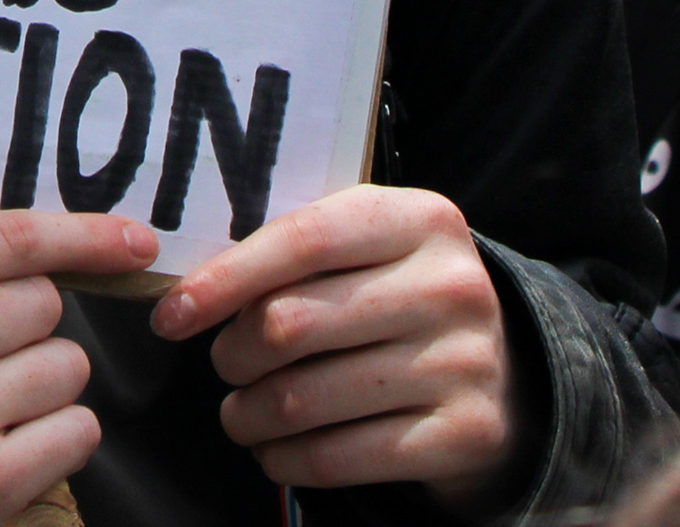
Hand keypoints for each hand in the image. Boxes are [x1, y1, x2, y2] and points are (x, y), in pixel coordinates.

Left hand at [150, 185, 515, 508]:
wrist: (507, 372)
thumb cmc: (402, 294)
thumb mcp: (370, 247)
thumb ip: (299, 248)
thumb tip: (191, 283)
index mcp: (419, 218)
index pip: (301, 241)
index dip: (225, 279)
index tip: (172, 316)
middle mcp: (449, 286)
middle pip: (293, 324)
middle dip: (233, 353)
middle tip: (222, 365)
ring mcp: (463, 363)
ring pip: (306, 398)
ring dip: (250, 415)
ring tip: (239, 415)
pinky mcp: (463, 435)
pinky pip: (343, 457)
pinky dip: (290, 460)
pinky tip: (275, 451)